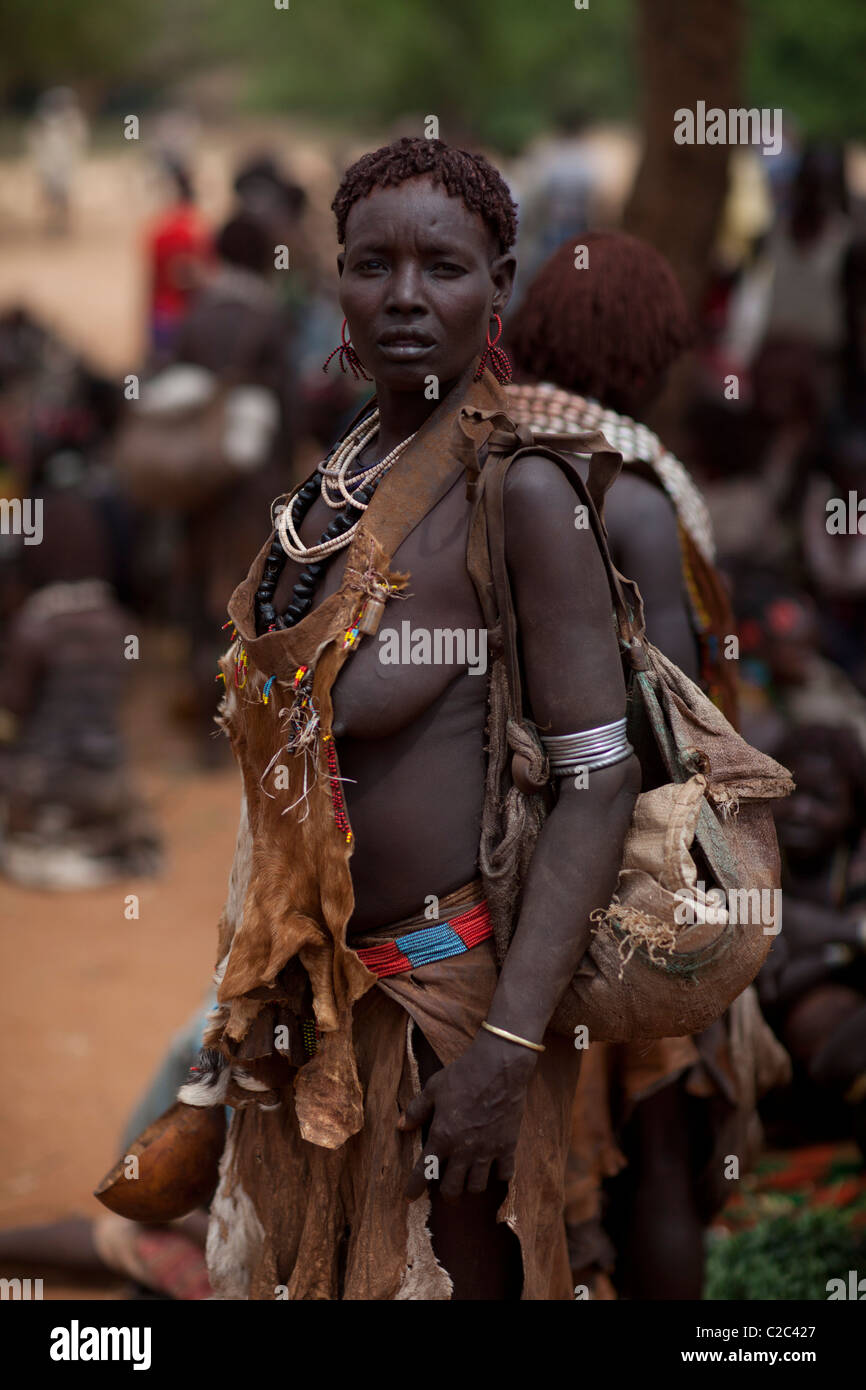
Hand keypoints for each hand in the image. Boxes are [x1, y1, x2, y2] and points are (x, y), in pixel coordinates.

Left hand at [398, 1028, 537, 1201]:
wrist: (499, 1066)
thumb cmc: (463, 1074)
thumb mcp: (434, 1088)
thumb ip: (417, 1110)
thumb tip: (401, 1127)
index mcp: (442, 1136)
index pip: (424, 1172)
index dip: (414, 1188)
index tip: (409, 1197)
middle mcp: (464, 1149)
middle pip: (453, 1190)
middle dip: (447, 1193)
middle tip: (446, 1188)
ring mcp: (487, 1150)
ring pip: (477, 1187)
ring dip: (470, 1186)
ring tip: (469, 1178)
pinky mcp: (508, 1146)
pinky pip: (504, 1175)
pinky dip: (498, 1176)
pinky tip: (494, 1169)